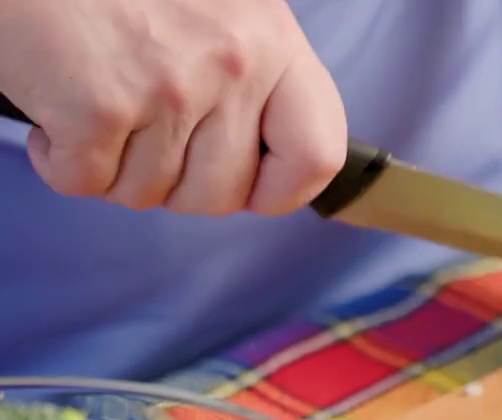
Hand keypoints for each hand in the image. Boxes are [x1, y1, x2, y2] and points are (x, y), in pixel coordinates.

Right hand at [0, 0, 346, 214]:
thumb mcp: (221, 9)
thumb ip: (255, 76)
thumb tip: (268, 167)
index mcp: (274, 40)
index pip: (318, 155)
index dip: (282, 191)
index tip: (251, 187)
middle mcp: (233, 64)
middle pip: (222, 194)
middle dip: (176, 185)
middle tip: (145, 139)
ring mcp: (168, 87)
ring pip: (149, 194)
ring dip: (115, 166)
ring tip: (98, 103)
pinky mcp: (99, 107)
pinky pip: (88, 183)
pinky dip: (60, 160)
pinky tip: (57, 108)